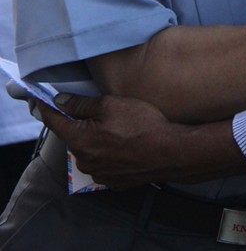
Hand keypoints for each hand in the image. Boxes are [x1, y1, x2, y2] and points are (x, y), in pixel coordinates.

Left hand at [36, 95, 191, 189]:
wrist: (169, 152)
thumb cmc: (141, 126)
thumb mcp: (110, 105)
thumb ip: (81, 103)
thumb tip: (60, 101)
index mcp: (80, 141)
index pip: (54, 121)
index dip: (47, 107)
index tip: (41, 98)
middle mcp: (84, 161)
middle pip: (73, 136)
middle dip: (81, 122)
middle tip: (101, 109)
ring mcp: (98, 174)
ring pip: (89, 150)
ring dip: (96, 138)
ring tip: (119, 127)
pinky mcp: (113, 181)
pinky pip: (103, 162)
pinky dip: (108, 151)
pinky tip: (125, 142)